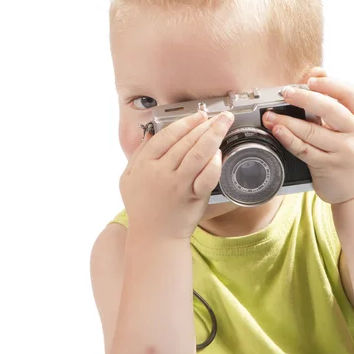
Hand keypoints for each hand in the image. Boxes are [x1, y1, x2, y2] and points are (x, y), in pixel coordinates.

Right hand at [119, 110, 234, 239]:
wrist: (154, 237)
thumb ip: (138, 154)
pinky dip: (214, 162)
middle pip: (185, 141)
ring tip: (224, 123)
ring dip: (213, 134)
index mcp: (144, 164)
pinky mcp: (193, 197)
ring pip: (197, 153)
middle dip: (203, 124)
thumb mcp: (128, 178)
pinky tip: (220, 152)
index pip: (166, 135)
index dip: (184, 122)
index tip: (197, 115)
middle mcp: (160, 172)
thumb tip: (151, 132)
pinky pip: (207, 176)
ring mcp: (178, 185)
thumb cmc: (142, 207)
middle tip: (218, 115)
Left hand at [261, 67, 353, 204]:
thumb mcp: (350, 126)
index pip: (350, 93)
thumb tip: (317, 71)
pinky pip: (304, 150)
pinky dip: (288, 139)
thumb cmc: (351, 152)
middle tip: (285, 92)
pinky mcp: (328, 167)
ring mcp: (343, 151)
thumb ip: (333, 101)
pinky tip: (276, 131)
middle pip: (330, 109)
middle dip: (304, 98)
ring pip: (312, 131)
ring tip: (269, 115)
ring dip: (287, 121)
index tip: (311, 80)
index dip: (330, 83)